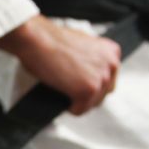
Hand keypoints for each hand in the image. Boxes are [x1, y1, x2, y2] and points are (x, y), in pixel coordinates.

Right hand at [0, 15, 121, 114]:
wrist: (36, 39)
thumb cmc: (50, 39)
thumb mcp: (81, 43)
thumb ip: (91, 57)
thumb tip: (86, 70)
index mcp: (111, 51)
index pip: (109, 78)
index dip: (91, 83)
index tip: (78, 83)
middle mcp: (111, 64)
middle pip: (103, 93)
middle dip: (87, 94)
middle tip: (70, 91)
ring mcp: (101, 78)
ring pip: (92, 103)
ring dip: (78, 102)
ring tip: (64, 93)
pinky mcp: (88, 90)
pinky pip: (80, 109)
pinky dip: (70, 108)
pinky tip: (62, 98)